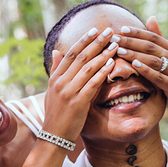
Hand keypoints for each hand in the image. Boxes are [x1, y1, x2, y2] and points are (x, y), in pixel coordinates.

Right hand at [43, 27, 117, 141]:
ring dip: (103, 54)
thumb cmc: (56, 115)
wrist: (53, 136)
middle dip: (96, 42)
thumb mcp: (52, 91)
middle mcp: (60, 82)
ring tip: (115, 44)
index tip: (95, 30)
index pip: (70, 54)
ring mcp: (68, 92)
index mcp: (55, 78)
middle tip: (110, 31)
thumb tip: (57, 52)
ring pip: (88, 67)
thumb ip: (56, 71)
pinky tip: (112, 64)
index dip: (83, 41)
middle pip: (80, 57)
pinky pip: (92, 83)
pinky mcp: (77, 102)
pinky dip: (103, 72)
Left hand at [112, 17, 167, 118]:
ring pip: (153, 61)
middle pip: (151, 47)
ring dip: (135, 55)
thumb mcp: (167, 58)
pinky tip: (134, 66)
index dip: (137, 32)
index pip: (153, 37)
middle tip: (115, 39)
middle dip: (131, 42)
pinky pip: (158, 77)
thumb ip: (159, 39)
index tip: (121, 29)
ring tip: (119, 51)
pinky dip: (146, 70)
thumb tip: (151, 17)